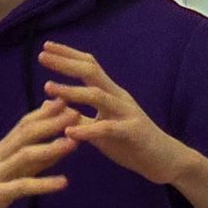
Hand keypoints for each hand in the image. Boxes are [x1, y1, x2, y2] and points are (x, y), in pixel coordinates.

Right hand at [0, 98, 79, 207]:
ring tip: (74, 143)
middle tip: (78, 112)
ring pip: (25, 155)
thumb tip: (56, 137)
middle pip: (27, 133)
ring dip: (50, 147)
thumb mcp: (12, 170)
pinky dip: (43, 183)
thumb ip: (34, 154)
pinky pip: (21, 186)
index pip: (26, 123)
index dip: (48, 111)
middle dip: (52, 122)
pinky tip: (63, 183)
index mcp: (4, 149)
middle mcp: (0, 156)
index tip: (71, 98)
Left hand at [38, 40, 193, 185]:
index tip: (46, 48)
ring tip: (48, 88)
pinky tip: (69, 132)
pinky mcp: (133, 132)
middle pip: (91, 72)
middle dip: (66, 63)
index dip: (68, 55)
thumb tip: (51, 105)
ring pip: (98, 96)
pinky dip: (87, 130)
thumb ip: (80, 117)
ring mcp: (127, 113)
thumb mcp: (101, 128)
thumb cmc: (131, 143)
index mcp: (111, 94)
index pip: (89, 66)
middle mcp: (119, 97)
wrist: (165, 160)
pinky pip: (108, 129)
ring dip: (71, 92)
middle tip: (42, 56)